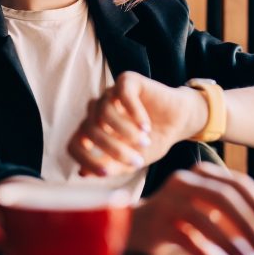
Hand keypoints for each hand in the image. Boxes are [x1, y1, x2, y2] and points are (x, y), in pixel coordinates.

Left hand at [67, 71, 207, 176]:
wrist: (179, 122)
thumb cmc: (153, 142)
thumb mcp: (131, 161)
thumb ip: (110, 166)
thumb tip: (83, 173)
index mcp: (92, 131)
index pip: (74, 145)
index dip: (86, 160)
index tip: (106, 173)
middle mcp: (96, 111)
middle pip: (89, 129)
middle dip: (113, 149)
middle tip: (137, 160)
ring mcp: (110, 94)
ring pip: (103, 112)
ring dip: (125, 131)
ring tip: (145, 141)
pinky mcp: (127, 81)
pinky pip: (122, 94)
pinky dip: (134, 113)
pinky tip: (146, 127)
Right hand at [125, 163, 253, 254]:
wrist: (131, 228)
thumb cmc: (179, 222)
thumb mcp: (208, 213)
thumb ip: (234, 220)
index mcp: (203, 173)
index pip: (240, 184)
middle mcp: (185, 179)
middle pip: (225, 197)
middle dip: (251, 226)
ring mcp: (168, 199)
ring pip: (205, 218)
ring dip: (231, 244)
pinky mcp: (156, 221)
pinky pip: (186, 238)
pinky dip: (207, 254)